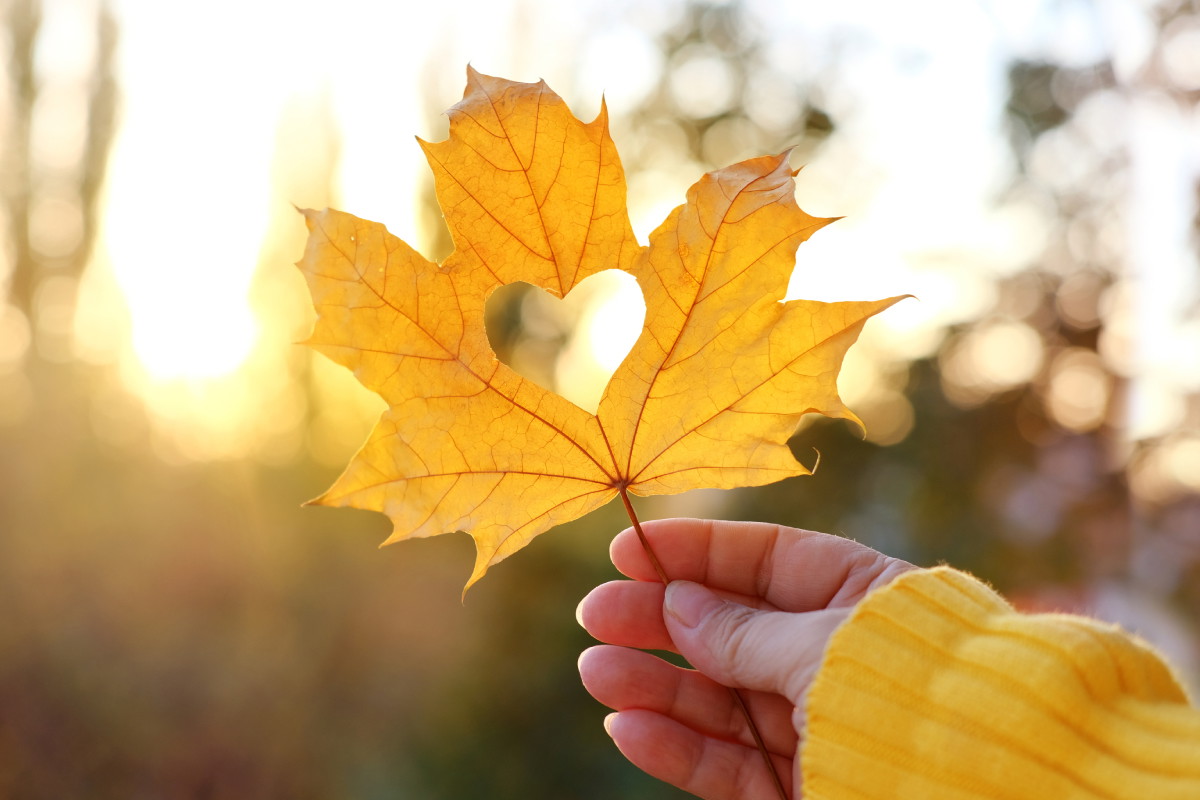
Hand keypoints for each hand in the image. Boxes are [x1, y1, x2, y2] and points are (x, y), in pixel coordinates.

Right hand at [576, 518, 914, 799]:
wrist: (985, 790)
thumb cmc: (917, 696)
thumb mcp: (824, 647)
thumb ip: (744, 632)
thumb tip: (676, 603)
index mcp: (858, 596)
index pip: (764, 560)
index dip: (695, 552)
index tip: (628, 549)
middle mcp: (833, 657)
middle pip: (729, 630)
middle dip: (660, 621)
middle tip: (595, 614)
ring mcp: (816, 725)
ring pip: (719, 699)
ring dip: (655, 685)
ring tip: (596, 670)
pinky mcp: (804, 786)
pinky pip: (730, 763)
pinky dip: (677, 747)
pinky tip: (628, 726)